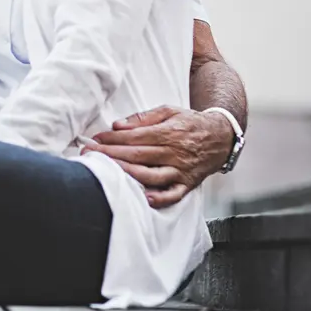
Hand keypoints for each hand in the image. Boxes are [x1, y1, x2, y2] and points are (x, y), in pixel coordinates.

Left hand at [83, 105, 233, 207]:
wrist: (221, 136)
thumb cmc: (190, 123)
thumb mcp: (168, 111)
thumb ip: (142, 118)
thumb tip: (118, 125)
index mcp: (169, 133)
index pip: (134, 137)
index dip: (112, 139)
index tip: (95, 139)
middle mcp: (175, 153)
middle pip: (137, 155)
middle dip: (110, 155)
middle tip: (90, 154)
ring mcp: (181, 170)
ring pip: (151, 175)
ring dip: (127, 174)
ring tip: (107, 172)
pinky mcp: (187, 184)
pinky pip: (173, 195)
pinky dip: (159, 198)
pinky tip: (143, 198)